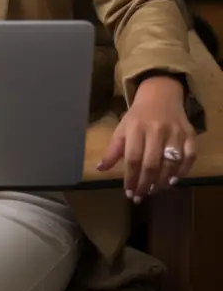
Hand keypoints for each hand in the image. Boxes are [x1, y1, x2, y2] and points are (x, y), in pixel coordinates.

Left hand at [97, 76, 195, 201]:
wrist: (160, 94)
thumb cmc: (138, 116)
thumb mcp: (122, 128)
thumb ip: (113, 150)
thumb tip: (100, 169)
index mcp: (136, 127)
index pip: (133, 158)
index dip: (130, 178)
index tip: (128, 193)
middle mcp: (156, 129)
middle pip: (151, 163)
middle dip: (145, 184)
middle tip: (140, 196)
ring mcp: (175, 132)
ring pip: (171, 163)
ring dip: (162, 181)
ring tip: (154, 190)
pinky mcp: (190, 134)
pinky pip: (190, 156)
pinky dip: (183, 171)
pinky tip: (173, 180)